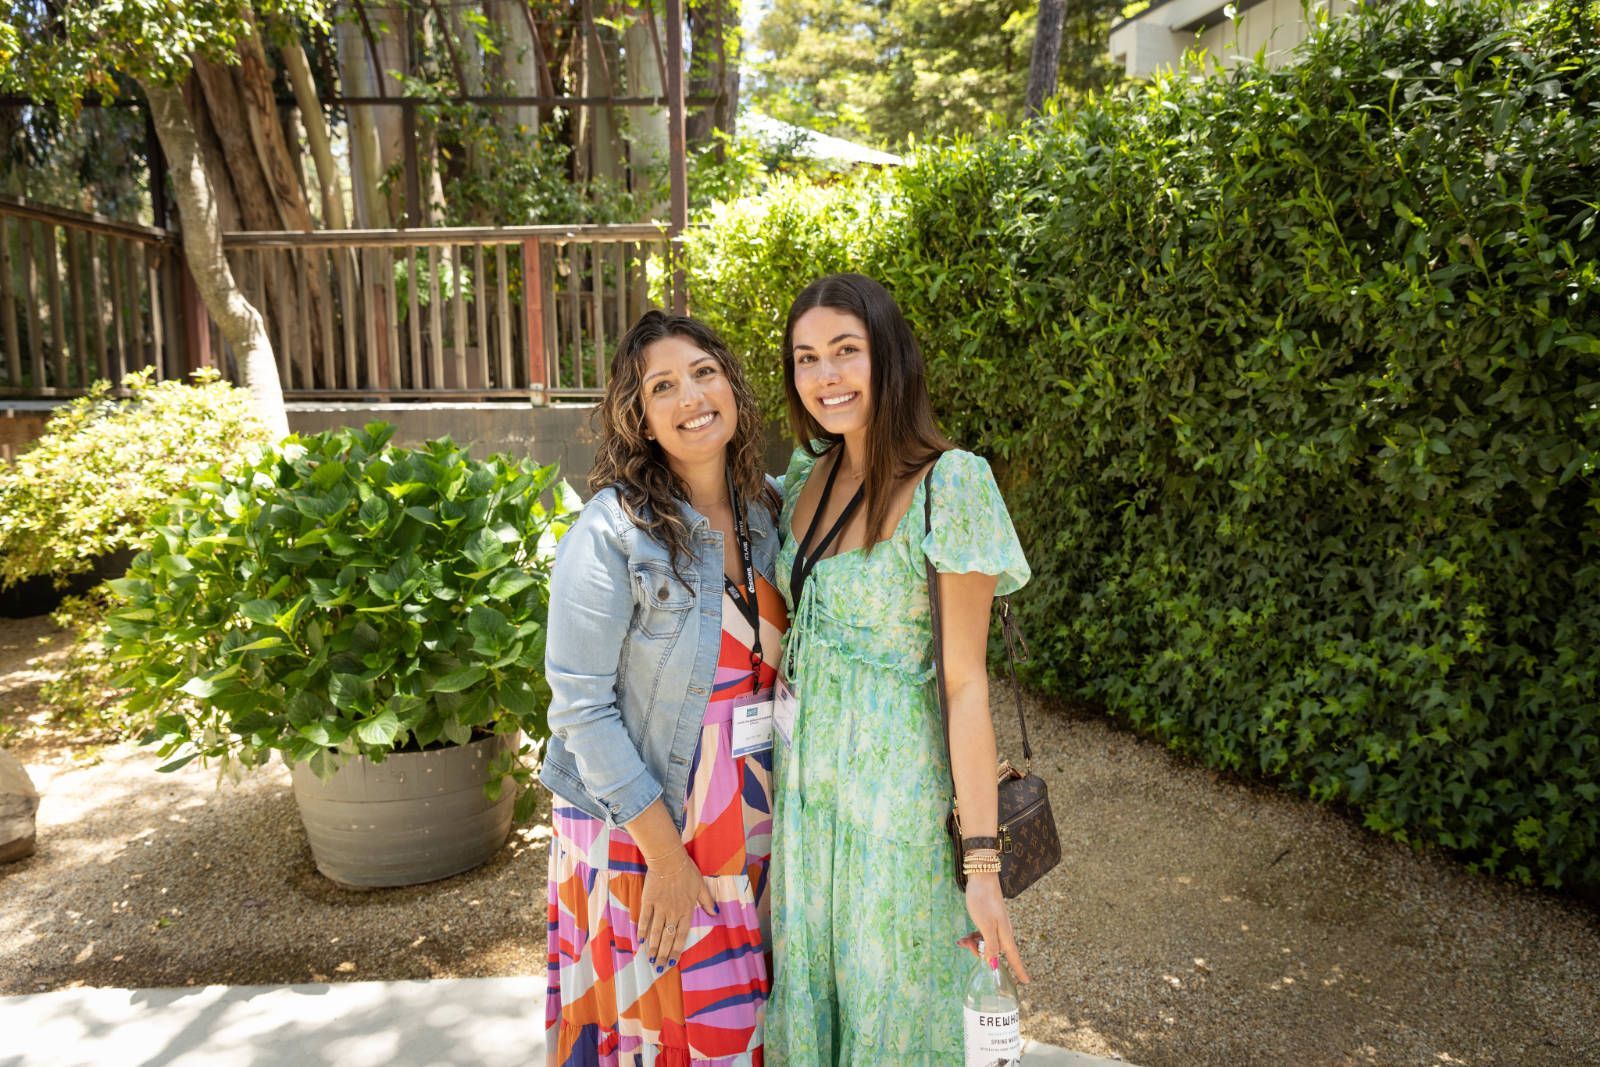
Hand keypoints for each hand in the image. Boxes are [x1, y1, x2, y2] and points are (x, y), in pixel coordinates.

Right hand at [637, 847, 716, 973]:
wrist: (669, 859)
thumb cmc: (687, 871)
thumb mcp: (701, 886)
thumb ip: (707, 901)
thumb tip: (715, 913)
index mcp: (686, 910)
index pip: (682, 935)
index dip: (677, 949)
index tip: (672, 961)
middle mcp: (673, 912)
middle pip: (667, 938)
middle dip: (663, 954)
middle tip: (659, 967)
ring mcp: (659, 908)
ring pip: (656, 932)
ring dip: (653, 947)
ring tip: (650, 959)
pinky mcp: (648, 901)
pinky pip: (644, 919)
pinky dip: (642, 930)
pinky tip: (640, 941)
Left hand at [958, 874, 1030, 982]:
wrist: (981, 877)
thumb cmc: (983, 901)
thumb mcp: (985, 926)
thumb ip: (990, 945)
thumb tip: (993, 964)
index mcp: (1005, 935)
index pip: (1014, 957)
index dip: (1019, 970)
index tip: (1026, 982)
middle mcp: (1003, 932)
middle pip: (995, 953)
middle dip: (980, 954)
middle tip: (966, 944)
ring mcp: (996, 926)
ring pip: (986, 944)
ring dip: (974, 945)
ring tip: (962, 940)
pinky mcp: (988, 920)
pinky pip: (982, 936)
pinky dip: (974, 937)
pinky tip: (964, 937)